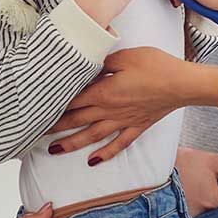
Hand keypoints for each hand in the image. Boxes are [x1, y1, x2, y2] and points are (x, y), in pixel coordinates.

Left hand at [50, 47, 217, 163]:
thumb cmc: (155, 66)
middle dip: (55, 127)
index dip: (54, 105)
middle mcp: (109, 110)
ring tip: (55, 150)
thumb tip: (88, 64)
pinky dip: (104, 154)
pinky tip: (92, 161)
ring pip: (92, 135)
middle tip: (36, 133)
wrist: (181, 84)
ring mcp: (123, 121)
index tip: (38, 110)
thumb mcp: (125, 56)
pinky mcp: (137, 126)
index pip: (72, 100)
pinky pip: (118, 144)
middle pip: (77, 120)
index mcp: (104, 92)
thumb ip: (103, 62)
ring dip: (72, 143)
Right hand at [176, 147, 217, 214]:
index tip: (214, 176)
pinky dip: (190, 199)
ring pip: (205, 207)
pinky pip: (191, 210)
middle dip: (215, 193)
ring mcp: (188, 217)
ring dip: (202, 195)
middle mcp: (202, 214)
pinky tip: (183, 186)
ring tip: (190, 180)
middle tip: (201, 177)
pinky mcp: (176, 217)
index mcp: (212, 201)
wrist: (151, 166)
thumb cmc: (184, 162)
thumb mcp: (214, 161)